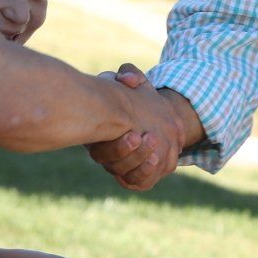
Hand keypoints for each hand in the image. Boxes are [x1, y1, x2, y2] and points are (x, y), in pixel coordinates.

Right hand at [85, 63, 184, 191]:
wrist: (153, 115)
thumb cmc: (136, 97)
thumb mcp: (130, 81)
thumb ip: (129, 74)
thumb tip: (127, 80)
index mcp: (100, 136)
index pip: (99, 149)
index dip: (116, 145)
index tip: (134, 132)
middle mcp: (107, 155)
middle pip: (112, 164)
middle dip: (129, 153)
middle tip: (146, 137)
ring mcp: (122, 167)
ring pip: (127, 174)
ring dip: (141, 162)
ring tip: (155, 144)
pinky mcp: (138, 177)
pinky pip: (140, 183)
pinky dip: (147, 173)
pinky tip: (158, 159)